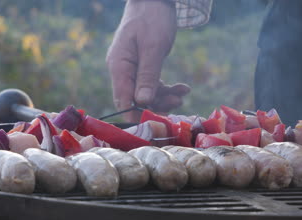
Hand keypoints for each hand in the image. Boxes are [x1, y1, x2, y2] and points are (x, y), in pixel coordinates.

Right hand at [106, 0, 189, 121]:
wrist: (154, 0)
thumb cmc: (152, 19)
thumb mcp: (153, 48)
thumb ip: (147, 76)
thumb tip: (143, 102)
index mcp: (119, 66)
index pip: (123, 100)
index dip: (136, 115)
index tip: (153, 126)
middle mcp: (122, 70)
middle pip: (136, 99)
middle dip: (157, 104)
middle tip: (178, 103)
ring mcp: (132, 70)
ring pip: (146, 94)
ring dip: (165, 96)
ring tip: (182, 93)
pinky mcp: (142, 68)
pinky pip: (152, 84)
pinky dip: (166, 88)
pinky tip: (182, 88)